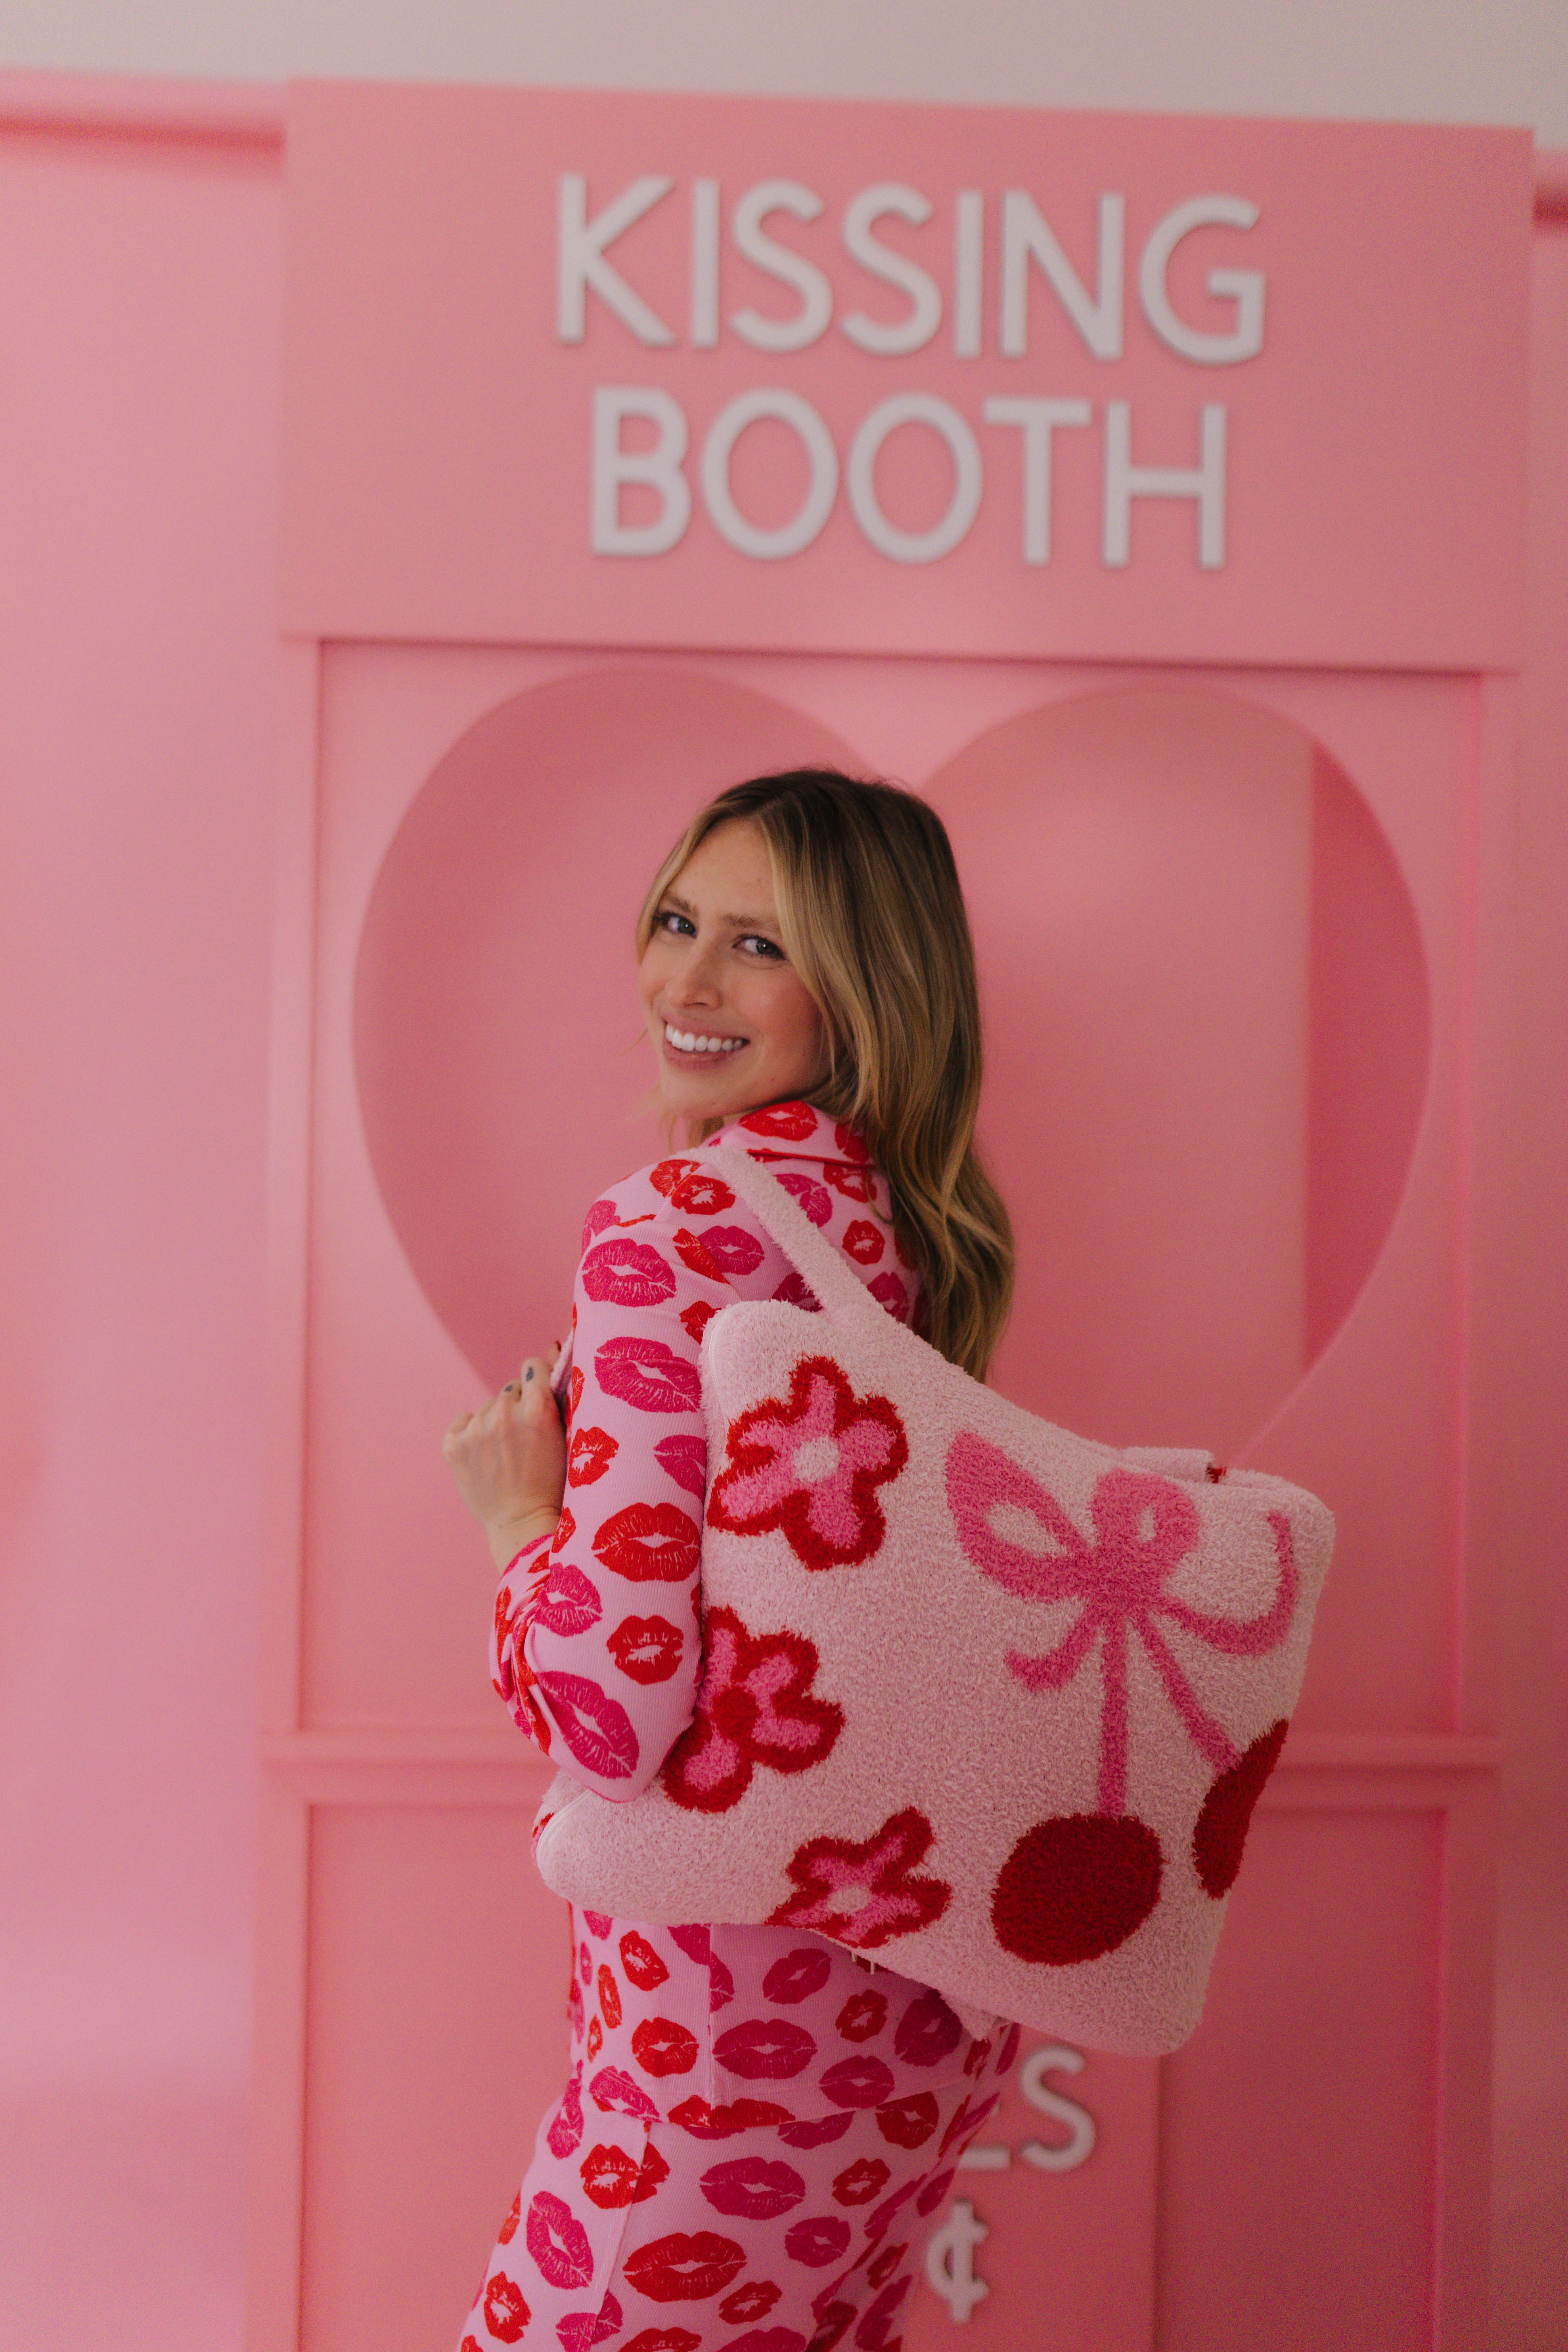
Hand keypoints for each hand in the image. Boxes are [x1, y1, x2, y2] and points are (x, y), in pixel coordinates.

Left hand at [443, 1343, 566, 1570]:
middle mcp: (503, 1413)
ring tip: (506, 1454)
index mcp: (537, 1408)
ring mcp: (475, 1429)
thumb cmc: (554, 1482)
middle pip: (510, 1389)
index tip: (540, 1399)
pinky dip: (471, 1432)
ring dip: (496, 1422)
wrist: (523, 1524)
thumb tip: (551, 1346)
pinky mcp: (452, 1445)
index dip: (539, 1381)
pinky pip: (463, 1420)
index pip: (533, 1366)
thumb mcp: (566, 1434)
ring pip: (488, 1407)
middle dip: (518, 1406)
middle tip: (525, 1439)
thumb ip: (559, 1390)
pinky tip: (485, 1454)